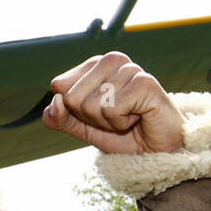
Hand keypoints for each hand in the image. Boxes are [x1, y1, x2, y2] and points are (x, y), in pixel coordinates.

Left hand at [41, 52, 184, 154]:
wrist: (155, 151)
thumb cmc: (121, 134)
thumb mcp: (81, 127)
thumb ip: (58, 117)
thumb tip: (56, 101)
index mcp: (94, 64)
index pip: (59, 86)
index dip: (74, 110)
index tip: (98, 113)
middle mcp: (112, 60)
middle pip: (72, 97)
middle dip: (90, 118)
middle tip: (116, 118)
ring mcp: (130, 69)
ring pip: (92, 105)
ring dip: (108, 122)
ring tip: (129, 118)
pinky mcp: (145, 83)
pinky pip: (111, 110)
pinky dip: (121, 124)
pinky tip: (138, 117)